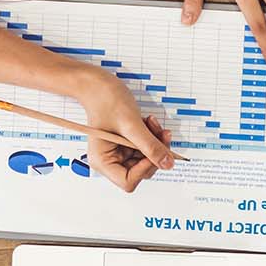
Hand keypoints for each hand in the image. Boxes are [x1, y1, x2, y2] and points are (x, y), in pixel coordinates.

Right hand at [71, 69, 175, 191]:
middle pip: (141, 171)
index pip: (128, 181)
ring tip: (152, 124)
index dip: (145, 168)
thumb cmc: (105, 100)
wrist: (98, 84)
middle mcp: (109, 160)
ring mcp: (118, 153)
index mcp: (102, 161)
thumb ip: (150, 146)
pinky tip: (148, 123)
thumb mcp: (131, 125)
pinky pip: (146, 147)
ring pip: (147, 158)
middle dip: (154, 152)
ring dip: (155, 141)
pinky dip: (151, 136)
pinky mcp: (126, 145)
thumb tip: (167, 164)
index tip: (155, 151)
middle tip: (161, 133)